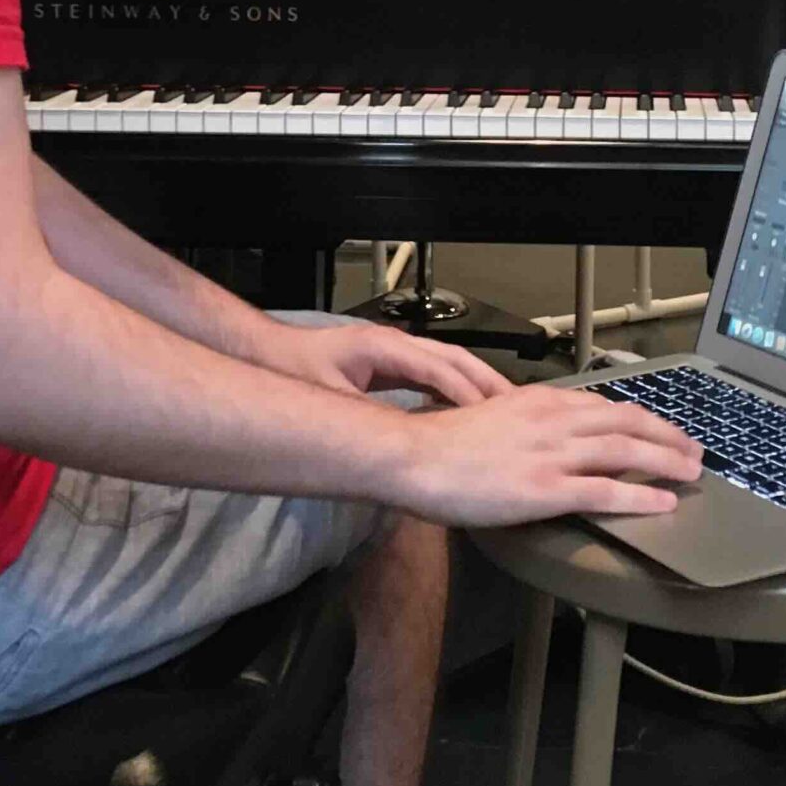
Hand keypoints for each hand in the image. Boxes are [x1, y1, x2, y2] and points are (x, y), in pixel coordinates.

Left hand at [260, 319, 513, 406]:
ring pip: (447, 363)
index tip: (493, 417)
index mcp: (383, 347)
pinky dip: (455, 389)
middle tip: (517, 412)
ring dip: (475, 385)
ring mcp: (394, 351)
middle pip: (453, 359)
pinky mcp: (389, 363)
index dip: (467, 393)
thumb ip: (366, 417)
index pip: (439, 368)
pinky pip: (432, 373)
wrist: (269, 352)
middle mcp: (394, 343)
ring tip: (504, 412)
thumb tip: (403, 441)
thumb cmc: (293, 369)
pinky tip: (467, 411)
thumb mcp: (331, 399)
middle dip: (486, 383)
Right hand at [382, 383, 704, 527]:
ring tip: (690, 473)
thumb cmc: (443, 444)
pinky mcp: (545, 489)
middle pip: (626, 421)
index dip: (641, 417)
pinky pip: (606, 491)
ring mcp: (551, 454)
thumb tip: (550, 435)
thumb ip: (527, 422)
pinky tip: (662, 504)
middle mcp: (553, 420)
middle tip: (692, 450)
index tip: (661, 427)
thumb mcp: (493, 416)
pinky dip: (640, 496)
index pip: (604, 404)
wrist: (415, 459)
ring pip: (625, 451)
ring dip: (665, 461)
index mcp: (540, 401)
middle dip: (666, 435)